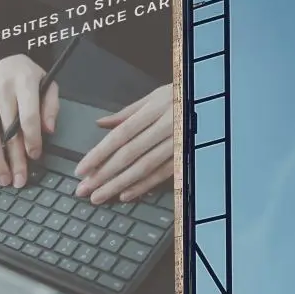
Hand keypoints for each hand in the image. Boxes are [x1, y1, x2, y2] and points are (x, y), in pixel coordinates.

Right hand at [0, 55, 59, 188]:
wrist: (0, 59)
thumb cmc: (26, 77)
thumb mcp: (46, 83)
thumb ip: (51, 106)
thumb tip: (48, 131)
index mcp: (23, 82)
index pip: (27, 116)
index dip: (32, 139)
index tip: (35, 156)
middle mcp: (1, 91)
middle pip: (8, 132)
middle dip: (14, 160)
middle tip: (20, 180)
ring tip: (4, 180)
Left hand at [75, 84, 173, 204]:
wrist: (213, 101)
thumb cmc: (181, 97)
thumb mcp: (155, 97)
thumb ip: (127, 112)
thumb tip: (100, 123)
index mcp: (154, 110)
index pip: (120, 135)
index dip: (99, 154)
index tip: (81, 169)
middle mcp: (165, 127)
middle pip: (128, 155)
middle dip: (103, 174)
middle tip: (84, 189)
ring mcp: (176, 144)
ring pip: (143, 168)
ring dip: (118, 185)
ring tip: (98, 196)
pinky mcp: (185, 157)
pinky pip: (161, 175)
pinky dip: (142, 186)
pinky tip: (125, 196)